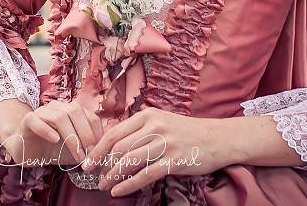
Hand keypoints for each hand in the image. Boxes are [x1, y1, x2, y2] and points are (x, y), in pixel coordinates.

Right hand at [0, 100, 105, 168]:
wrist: (28, 151)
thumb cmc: (54, 149)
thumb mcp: (76, 151)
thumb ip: (89, 150)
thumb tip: (108, 155)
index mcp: (72, 111)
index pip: (90, 116)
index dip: (97, 134)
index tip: (99, 152)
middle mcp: (58, 107)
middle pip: (76, 112)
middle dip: (86, 134)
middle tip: (89, 154)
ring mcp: (42, 111)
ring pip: (59, 116)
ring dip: (71, 136)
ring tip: (77, 154)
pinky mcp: (28, 120)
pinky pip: (36, 120)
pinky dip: (47, 129)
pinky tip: (55, 140)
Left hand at [80, 107, 229, 195]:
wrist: (218, 138)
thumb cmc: (188, 132)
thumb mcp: (162, 122)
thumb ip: (140, 130)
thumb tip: (113, 145)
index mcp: (148, 115)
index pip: (114, 132)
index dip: (97, 149)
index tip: (87, 161)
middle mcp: (154, 126)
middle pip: (119, 148)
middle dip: (102, 164)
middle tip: (94, 176)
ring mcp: (165, 143)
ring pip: (129, 161)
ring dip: (112, 176)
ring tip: (104, 186)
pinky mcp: (174, 160)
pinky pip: (145, 174)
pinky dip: (128, 184)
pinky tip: (119, 191)